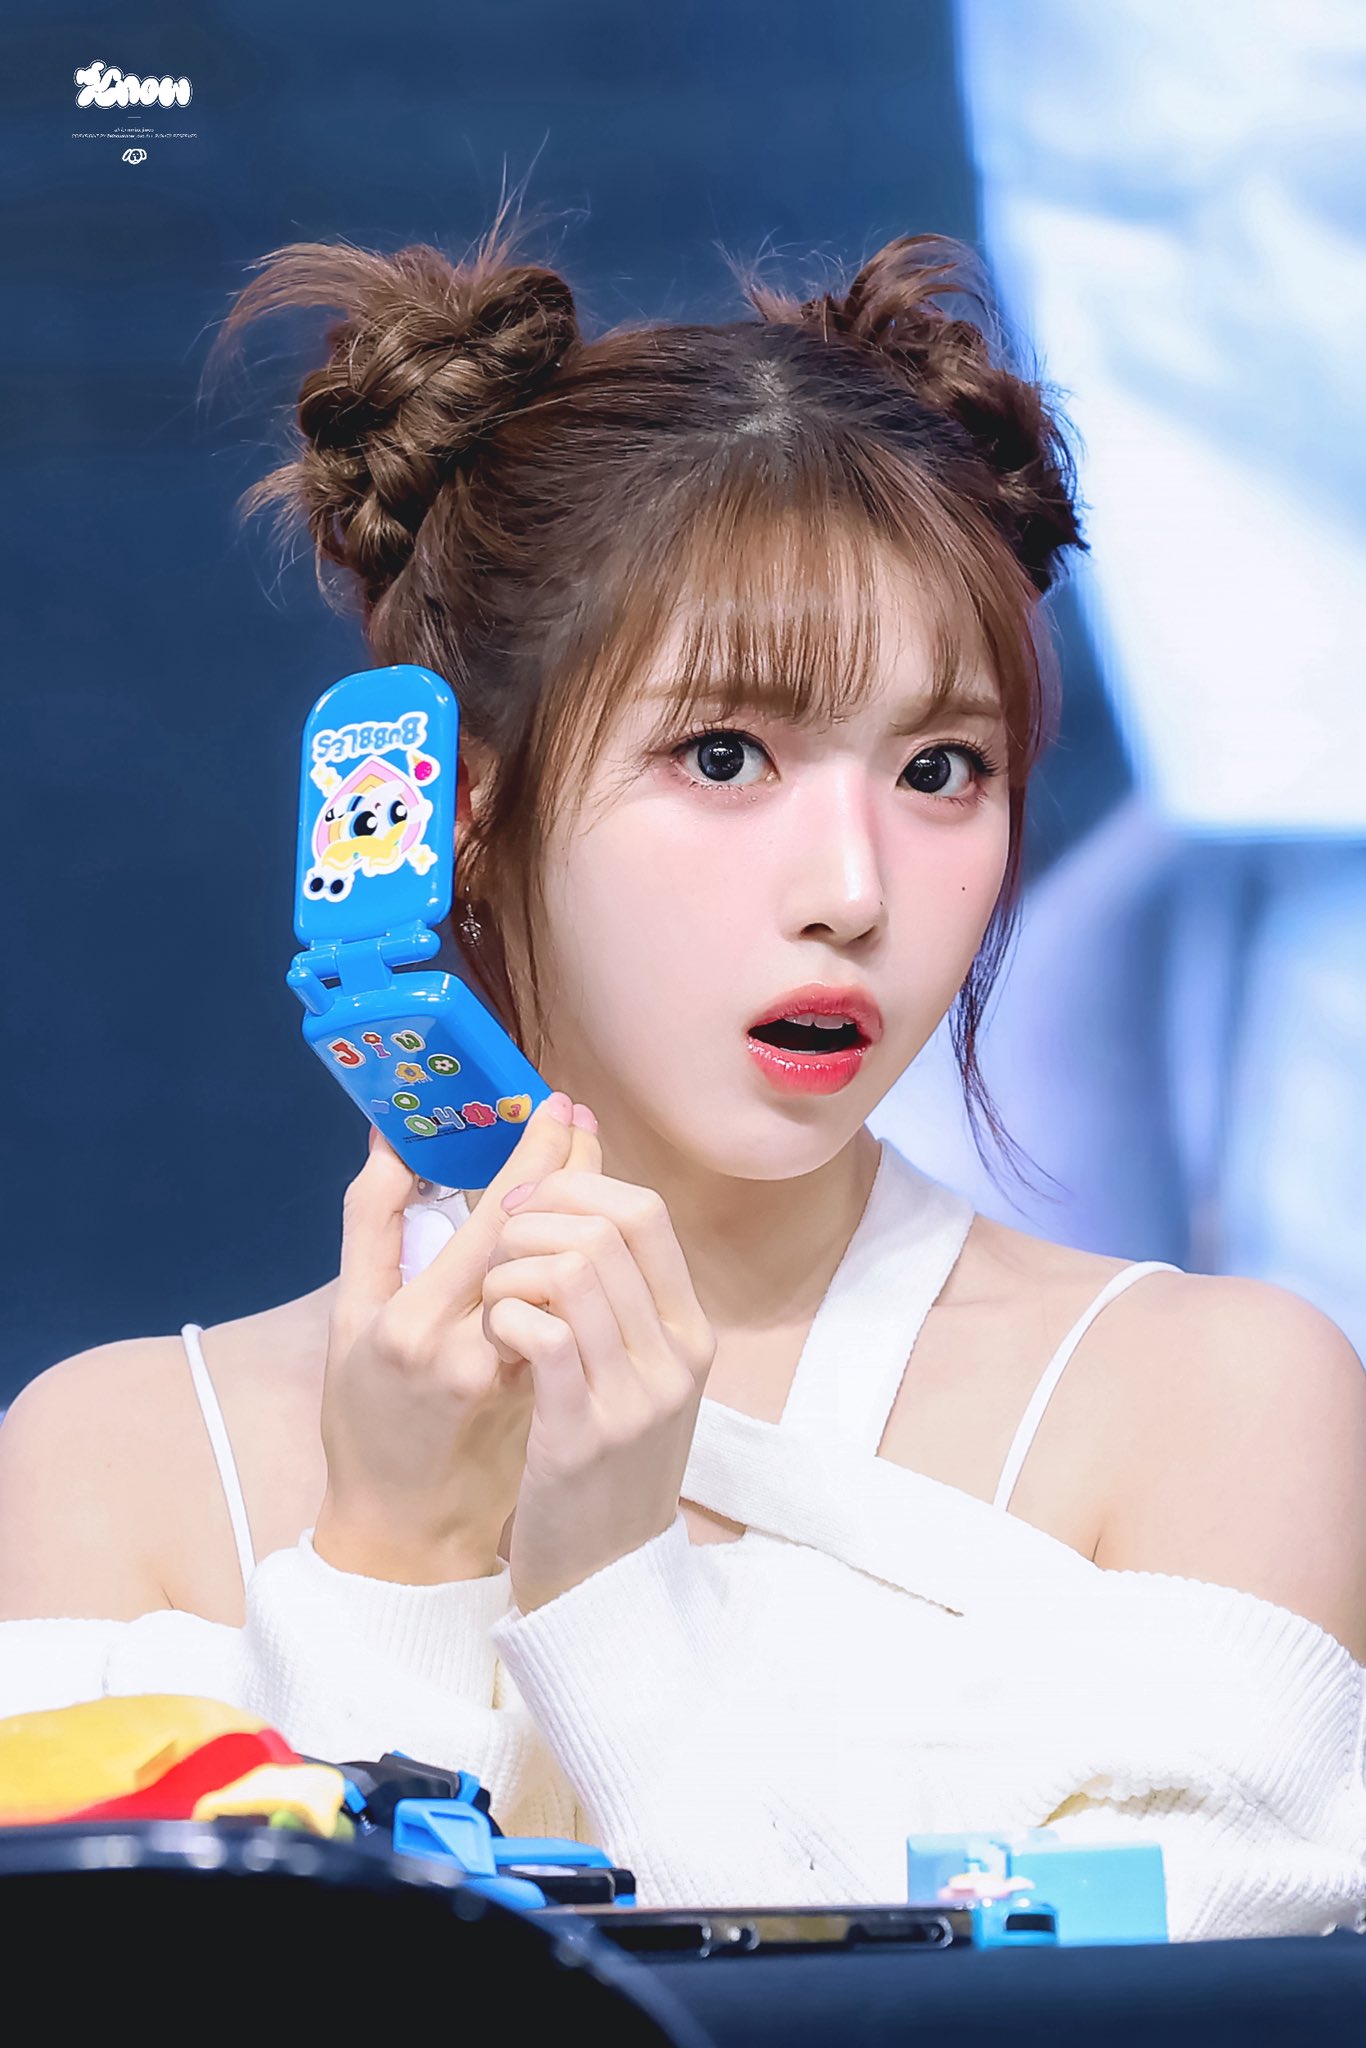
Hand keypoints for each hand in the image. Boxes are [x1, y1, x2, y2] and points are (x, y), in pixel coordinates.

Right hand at [313, 1092, 597, 1583]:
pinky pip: (577, 1313)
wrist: (403, 1533)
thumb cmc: (364, 1422)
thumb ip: (371, 1227)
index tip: (555, 1103)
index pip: (495, 1216)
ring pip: (569, 1274)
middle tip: (582, 1117)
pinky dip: (585, 1266)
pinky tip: (590, 1231)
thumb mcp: (347, 1321)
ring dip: (586, 1213)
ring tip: (590, 1162)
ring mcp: (519, 1379)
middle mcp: (471, 1349)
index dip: (533, 1154)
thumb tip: (391, 1141)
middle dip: (572, 1167)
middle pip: (544, 1236)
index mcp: (414, 1322)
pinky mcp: (551, 1400)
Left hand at [480, 1117, 717, 1611]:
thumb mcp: (638, 1374)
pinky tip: (493, 1340)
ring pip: (570, 1271)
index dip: (576, 1185)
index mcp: (689, 1331)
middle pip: (604, 1228)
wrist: (607, 1581)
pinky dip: (504, 1317)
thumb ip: (621, 1294)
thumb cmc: (605, 1464)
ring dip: (510, 1268)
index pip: (645, 1211)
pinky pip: (542, 1335)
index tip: (525, 1202)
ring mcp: (633, 1397)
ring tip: (492, 1301)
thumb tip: (586, 1195)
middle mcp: (674, 1357)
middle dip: (532, 1218)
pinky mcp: (581, 1437)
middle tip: (495, 1248)